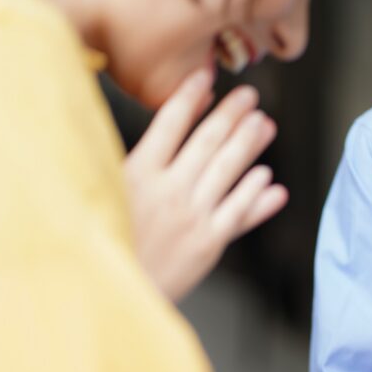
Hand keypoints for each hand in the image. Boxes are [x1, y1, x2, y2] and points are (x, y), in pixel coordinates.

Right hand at [124, 69, 288, 301]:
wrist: (103, 295)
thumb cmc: (104, 243)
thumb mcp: (106, 196)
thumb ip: (134, 167)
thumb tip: (160, 133)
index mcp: (136, 173)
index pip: (169, 123)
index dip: (190, 96)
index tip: (207, 77)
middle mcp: (166, 190)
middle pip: (207, 141)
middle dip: (231, 114)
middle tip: (250, 95)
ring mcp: (190, 216)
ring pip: (228, 170)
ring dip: (250, 144)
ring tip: (265, 124)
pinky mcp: (207, 243)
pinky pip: (238, 211)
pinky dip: (254, 193)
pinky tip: (267, 178)